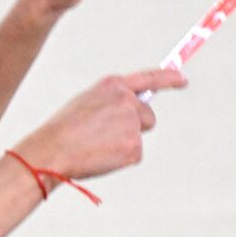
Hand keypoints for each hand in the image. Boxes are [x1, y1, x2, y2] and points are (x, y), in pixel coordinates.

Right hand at [16, 67, 187, 180]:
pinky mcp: (134, 146)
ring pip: (139, 137)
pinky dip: (121, 159)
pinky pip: (135, 155)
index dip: (169, 77)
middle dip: (136, 127)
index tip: (183, 79)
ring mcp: (132, 123)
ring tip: (97, 145)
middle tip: (107, 136)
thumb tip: (131, 114)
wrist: (53, 150)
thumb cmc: (64, 129)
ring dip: (125, 143)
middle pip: (148, 116)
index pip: (149, 78)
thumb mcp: (87, 103)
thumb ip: (112, 102)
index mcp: (112, 85)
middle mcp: (127, 100)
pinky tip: (101, 156)